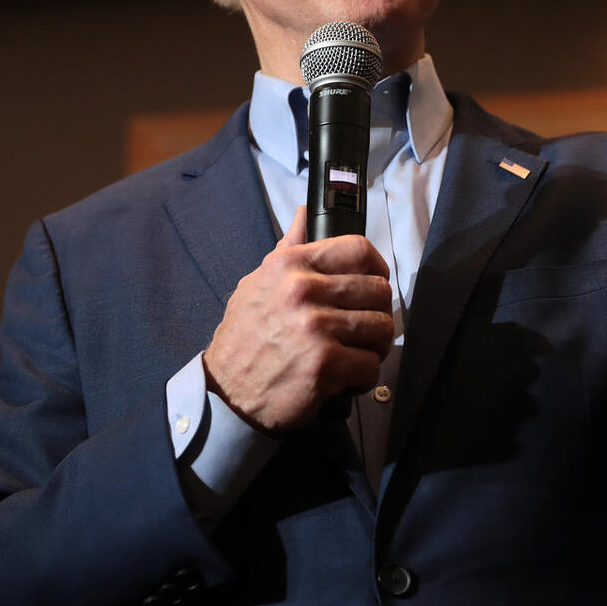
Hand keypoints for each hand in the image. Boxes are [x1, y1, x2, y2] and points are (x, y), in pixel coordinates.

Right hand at [203, 206, 393, 434]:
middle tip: (362, 331)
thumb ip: (289, 249)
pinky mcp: (324, 363)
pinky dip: (363, 377)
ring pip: (381, 328)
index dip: (377, 268)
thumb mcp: (258, 283)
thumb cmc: (244, 338)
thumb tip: (305, 214)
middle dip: (377, 314)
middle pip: (377, 291)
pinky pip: (371, 365)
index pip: (358, 250)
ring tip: (355, 355)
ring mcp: (315, 326)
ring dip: (374, 347)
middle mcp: (302, 289)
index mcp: (290, 264)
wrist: (225, 392)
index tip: (374, 285)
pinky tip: (345, 379)